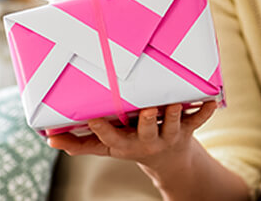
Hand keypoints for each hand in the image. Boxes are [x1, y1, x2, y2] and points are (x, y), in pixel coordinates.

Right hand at [47, 101, 216, 170]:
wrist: (168, 161)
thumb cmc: (131, 145)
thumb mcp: (105, 147)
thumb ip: (78, 143)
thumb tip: (48, 138)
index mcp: (124, 144)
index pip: (110, 138)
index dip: (102, 128)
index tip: (93, 117)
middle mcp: (147, 141)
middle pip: (145, 132)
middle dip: (145, 121)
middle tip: (144, 108)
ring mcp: (168, 135)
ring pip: (172, 125)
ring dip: (173, 115)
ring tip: (172, 101)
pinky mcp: (186, 128)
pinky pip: (198, 120)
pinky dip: (205, 111)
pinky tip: (212, 99)